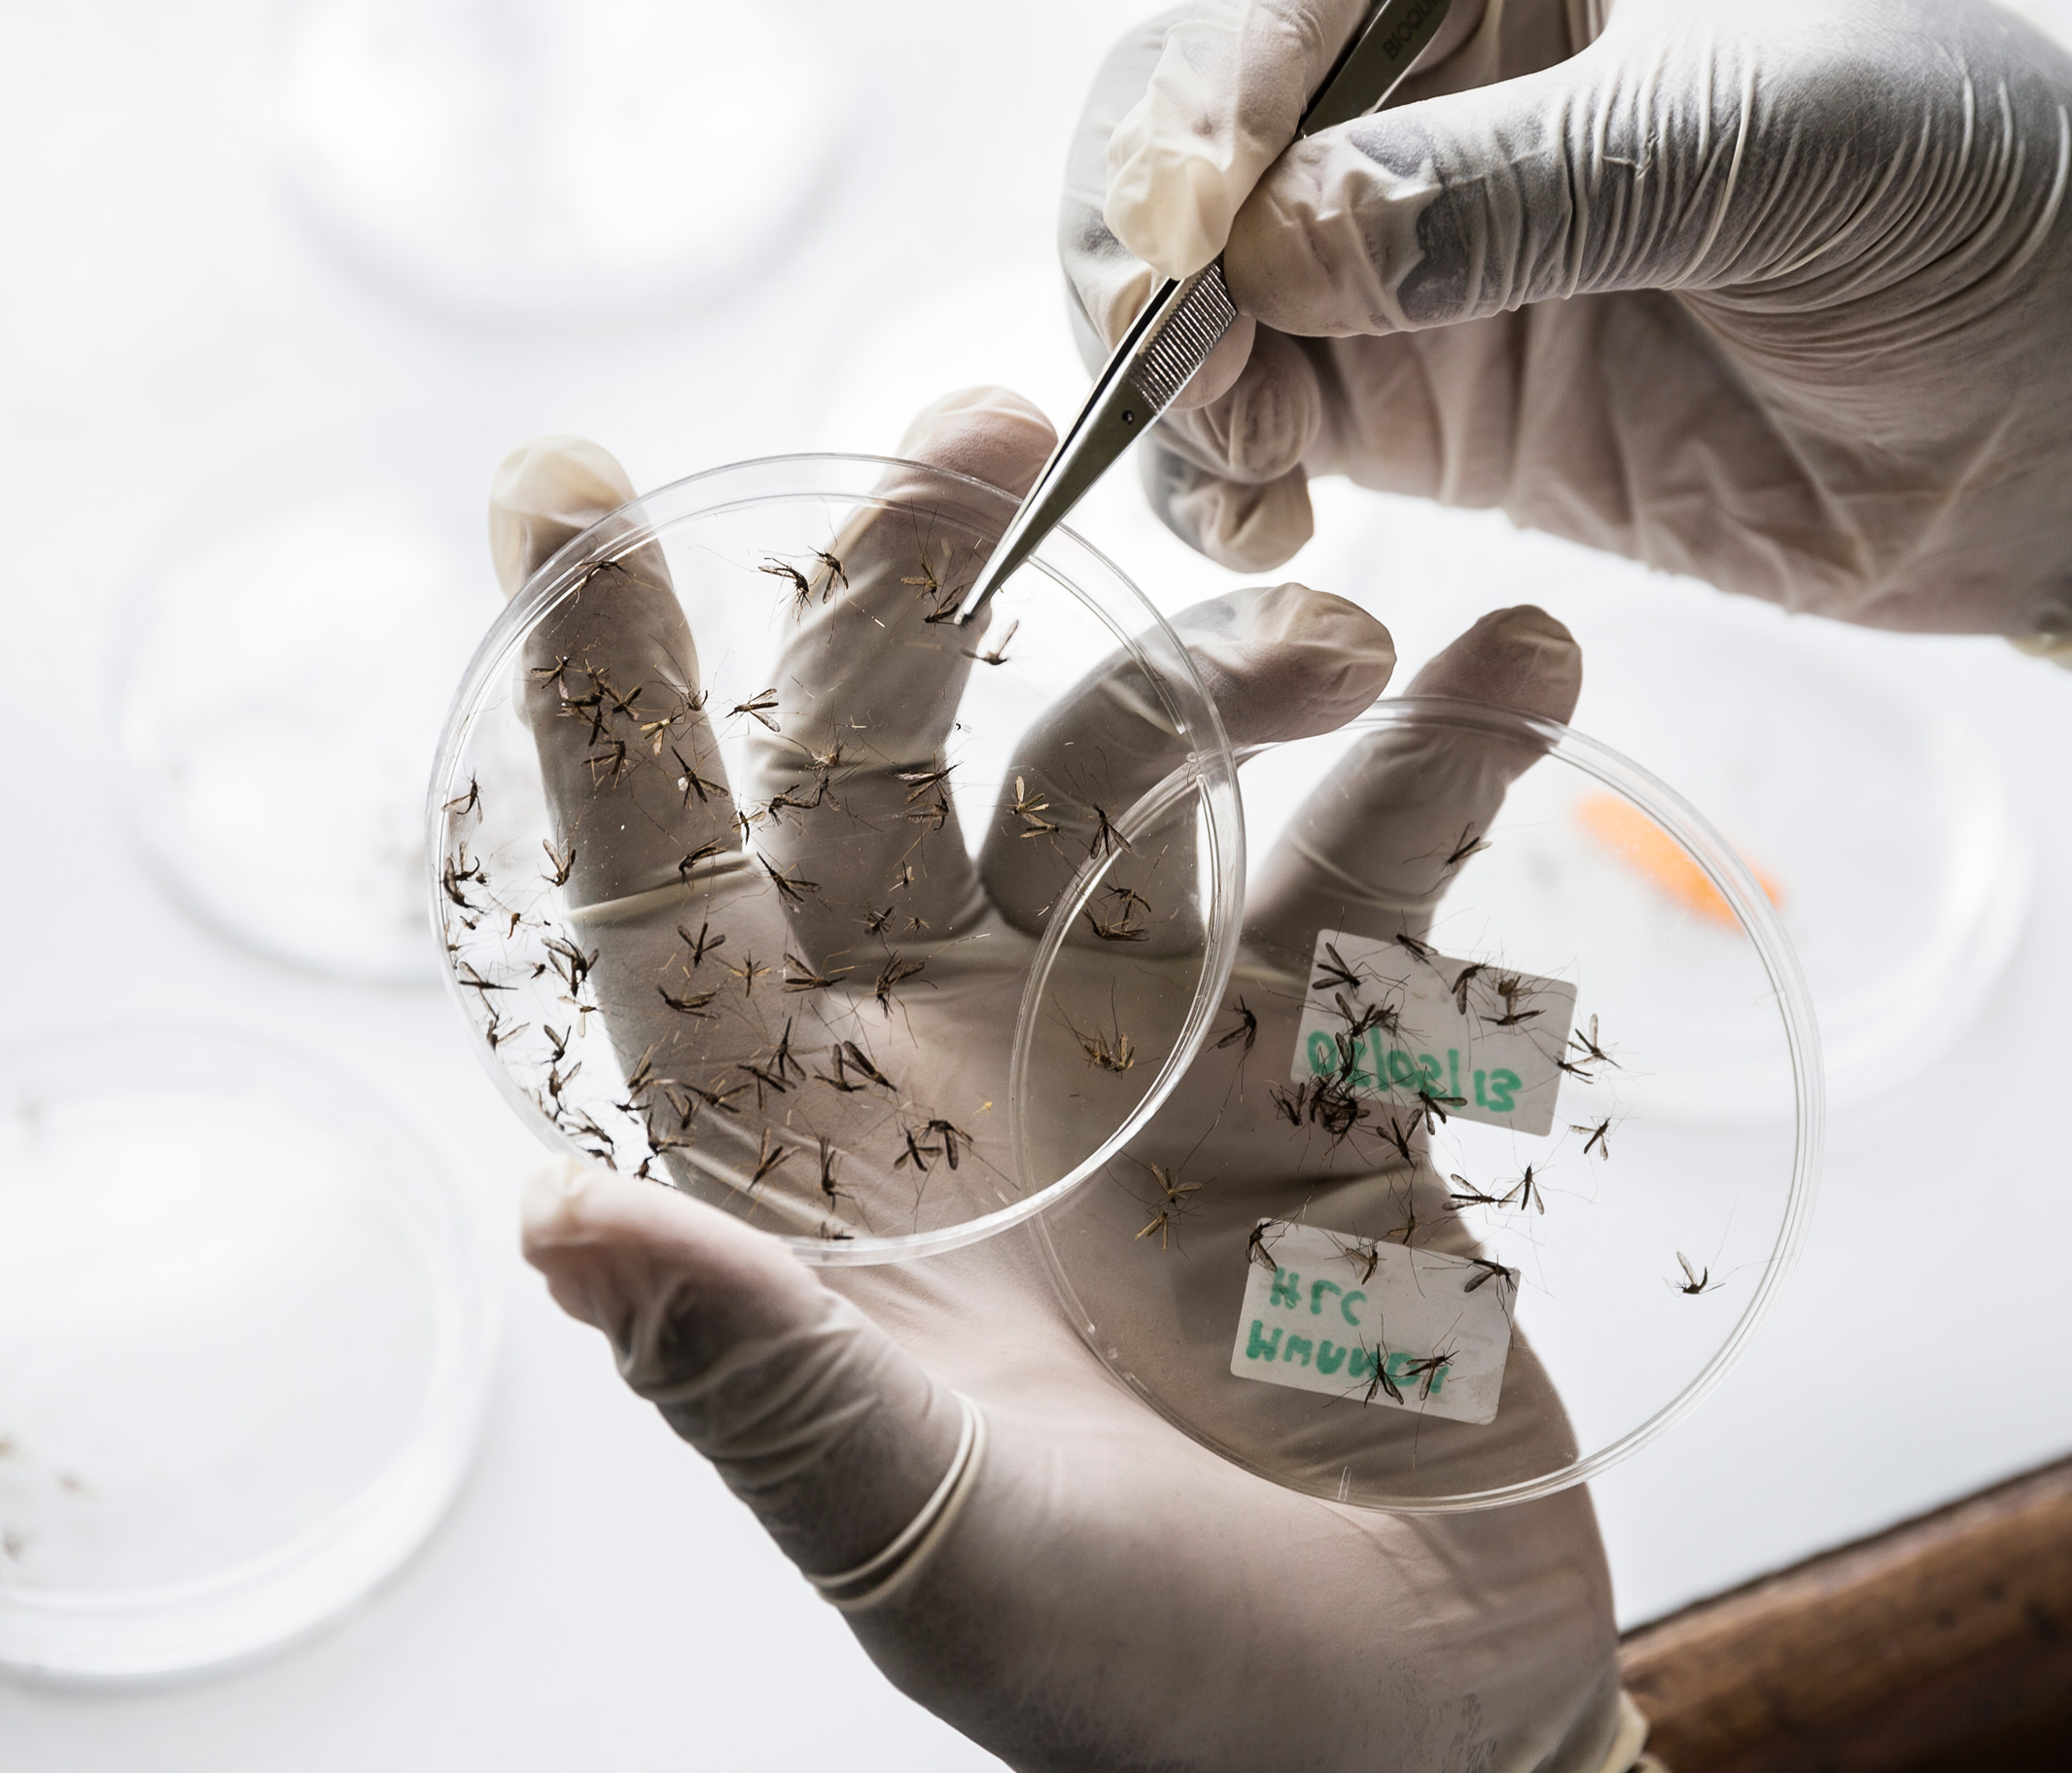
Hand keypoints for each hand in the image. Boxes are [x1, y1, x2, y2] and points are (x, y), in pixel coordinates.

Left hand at [501, 391, 1634, 1771]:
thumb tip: (549, 1225)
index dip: (603, 700)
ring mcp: (1148, 1041)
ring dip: (1225, 672)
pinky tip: (1523, 664)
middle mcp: (955, 1064)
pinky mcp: (1330, 1058)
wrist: (1416, 1736)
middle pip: (890, 768)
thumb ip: (775, 1390)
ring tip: (1343, 636)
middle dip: (915, 590)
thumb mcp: (949, 1553)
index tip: (564, 479)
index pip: (664, 903)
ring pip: (1141, 780)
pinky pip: (1380, 866)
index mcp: (813, 1170)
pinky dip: (1450, 756)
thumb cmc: (1145, 1693)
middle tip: (997, 428)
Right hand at [1064, 0, 2071, 662]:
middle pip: (1192, 116)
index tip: (1196, 220)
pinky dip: (1211, 475)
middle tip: (1157, 338)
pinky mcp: (1415, 399)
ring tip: (1217, 455)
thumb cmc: (1984, 211)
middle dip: (1142, 226)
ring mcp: (1410, 249)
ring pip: (1190, 280)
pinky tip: (1257, 525)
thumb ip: (1533, 188)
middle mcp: (1439, 79)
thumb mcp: (1785, 147)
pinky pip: (1251, 422)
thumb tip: (1277, 252)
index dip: (1215, 81)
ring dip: (1157, 367)